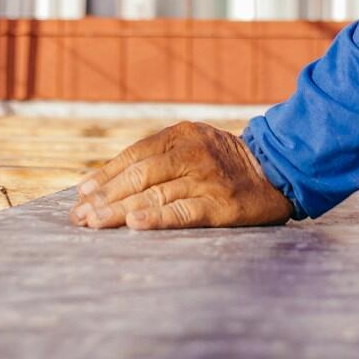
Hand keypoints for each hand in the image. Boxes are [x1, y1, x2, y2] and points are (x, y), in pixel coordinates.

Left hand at [68, 121, 293, 230]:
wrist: (278, 172)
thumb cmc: (227, 163)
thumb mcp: (195, 145)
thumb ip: (160, 157)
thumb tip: (107, 181)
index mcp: (182, 134)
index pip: (134, 155)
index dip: (105, 175)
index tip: (81, 195)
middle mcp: (193, 152)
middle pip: (139, 175)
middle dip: (105, 197)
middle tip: (80, 216)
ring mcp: (207, 178)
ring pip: (155, 194)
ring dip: (120, 211)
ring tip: (95, 223)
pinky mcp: (221, 204)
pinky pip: (184, 211)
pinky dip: (158, 217)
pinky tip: (136, 224)